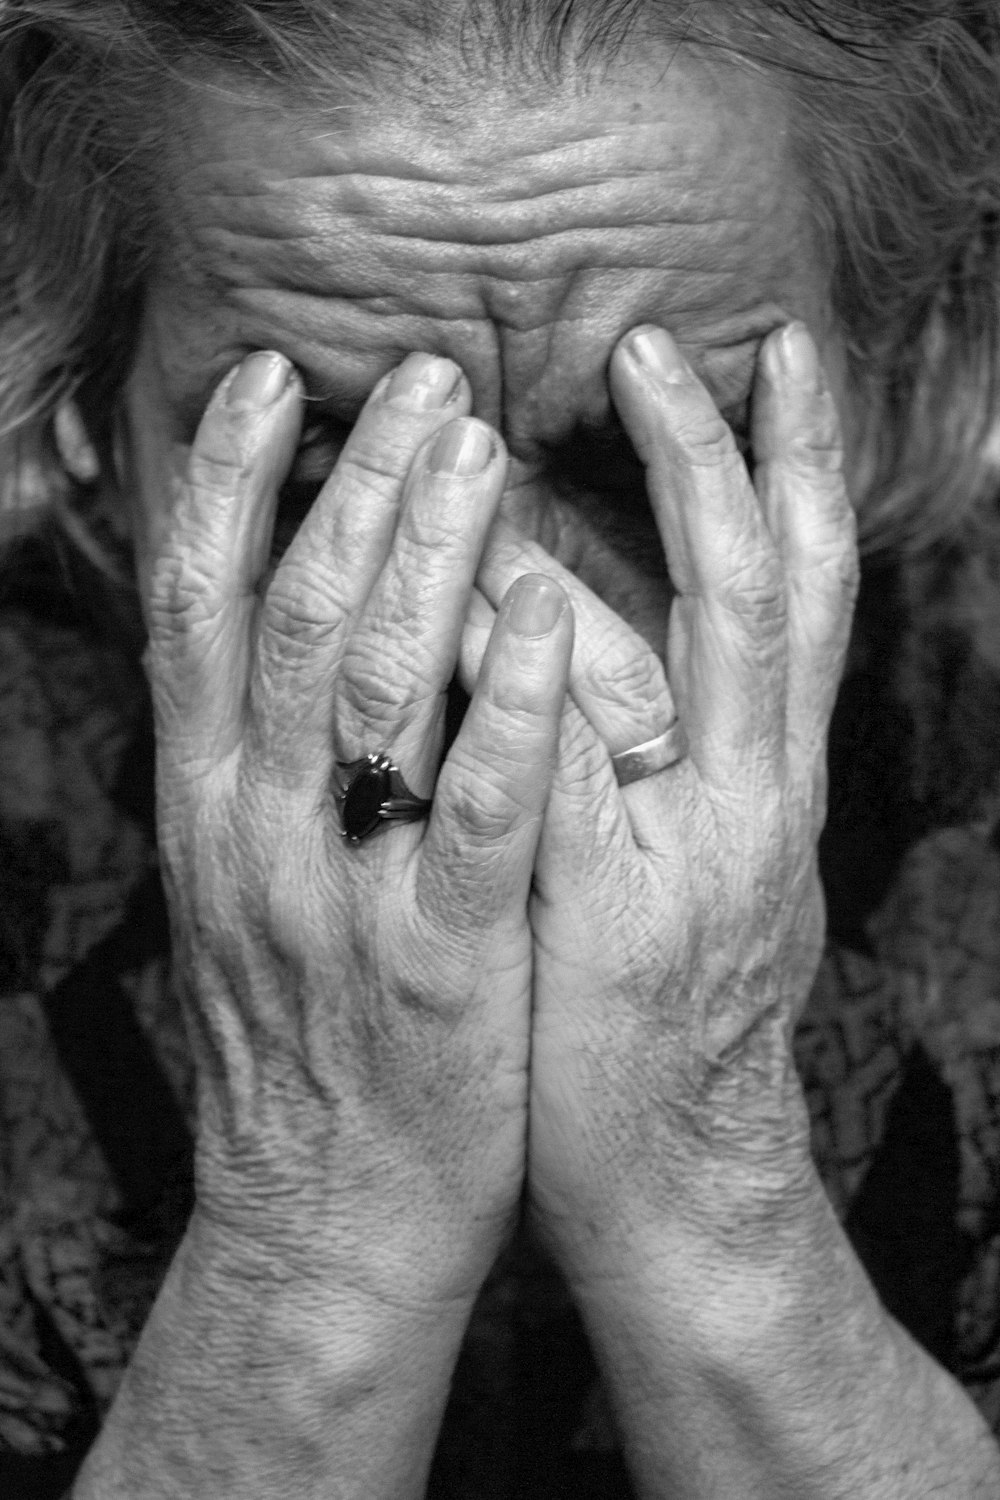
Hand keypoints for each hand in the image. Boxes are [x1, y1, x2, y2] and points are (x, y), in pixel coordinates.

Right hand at [142, 350, 573, 1308]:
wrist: (322, 1208)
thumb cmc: (300, 1030)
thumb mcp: (241, 883)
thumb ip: (256, 760)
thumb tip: (281, 624)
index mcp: (205, 802)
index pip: (194, 609)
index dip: (220, 482)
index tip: (272, 380)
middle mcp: (252, 830)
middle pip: (292, 618)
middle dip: (353, 484)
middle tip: (423, 374)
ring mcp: (340, 894)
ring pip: (368, 692)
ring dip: (422, 554)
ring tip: (479, 442)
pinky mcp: (438, 960)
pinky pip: (475, 816)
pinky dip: (503, 708)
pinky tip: (542, 611)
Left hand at [468, 322, 857, 1273]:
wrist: (679, 1180)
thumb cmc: (666, 1009)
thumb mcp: (700, 866)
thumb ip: (676, 753)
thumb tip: (600, 633)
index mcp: (776, 778)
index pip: (807, 591)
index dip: (799, 466)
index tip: (769, 354)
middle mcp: (764, 794)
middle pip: (782, 588)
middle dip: (740, 453)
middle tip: (687, 336)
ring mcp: (706, 851)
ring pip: (717, 650)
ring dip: (675, 512)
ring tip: (592, 395)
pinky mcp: (620, 914)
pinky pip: (584, 768)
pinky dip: (546, 670)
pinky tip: (495, 587)